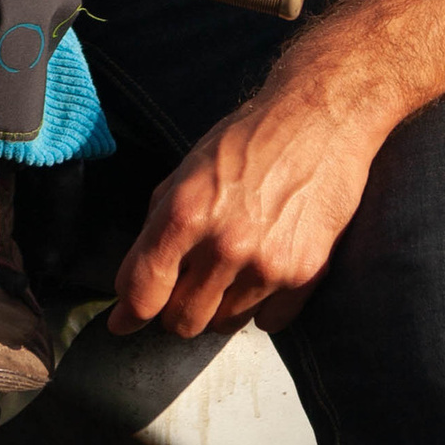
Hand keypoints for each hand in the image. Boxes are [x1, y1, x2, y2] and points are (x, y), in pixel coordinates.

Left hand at [108, 68, 383, 337]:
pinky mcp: (306, 274)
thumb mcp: (189, 167)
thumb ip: (160, 221)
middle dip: (176, 310)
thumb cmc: (252, 138)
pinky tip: (265, 274)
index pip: (142, 290)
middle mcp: (225, 245)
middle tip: (188, 288)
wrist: (321, 119)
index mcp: (186, 213)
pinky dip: (261, 308)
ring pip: (225, 325)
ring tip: (233, 268)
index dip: (127, 314)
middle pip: (182, 321)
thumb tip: (135, 276)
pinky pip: (269, 323)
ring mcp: (268, 264)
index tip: (122, 324)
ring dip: (221, 307)